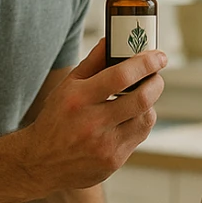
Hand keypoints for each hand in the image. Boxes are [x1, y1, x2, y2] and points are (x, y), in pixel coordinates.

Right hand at [20, 37, 165, 194]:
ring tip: (140, 97)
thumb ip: (92, 62)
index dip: (145, 63)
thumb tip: (112, 40)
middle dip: (156, 82)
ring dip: (149, 104)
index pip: (121, 76)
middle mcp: (92, 122)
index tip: (159, 56)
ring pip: (145, 118)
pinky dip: (140, 122)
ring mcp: (104, 145)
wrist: (42, 162)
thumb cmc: (56, 120)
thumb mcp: (67, 86)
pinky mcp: (113, 161)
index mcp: (78, 98)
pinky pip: (140, 136)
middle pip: (141, 98)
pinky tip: (131, 117)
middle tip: (156, 76)